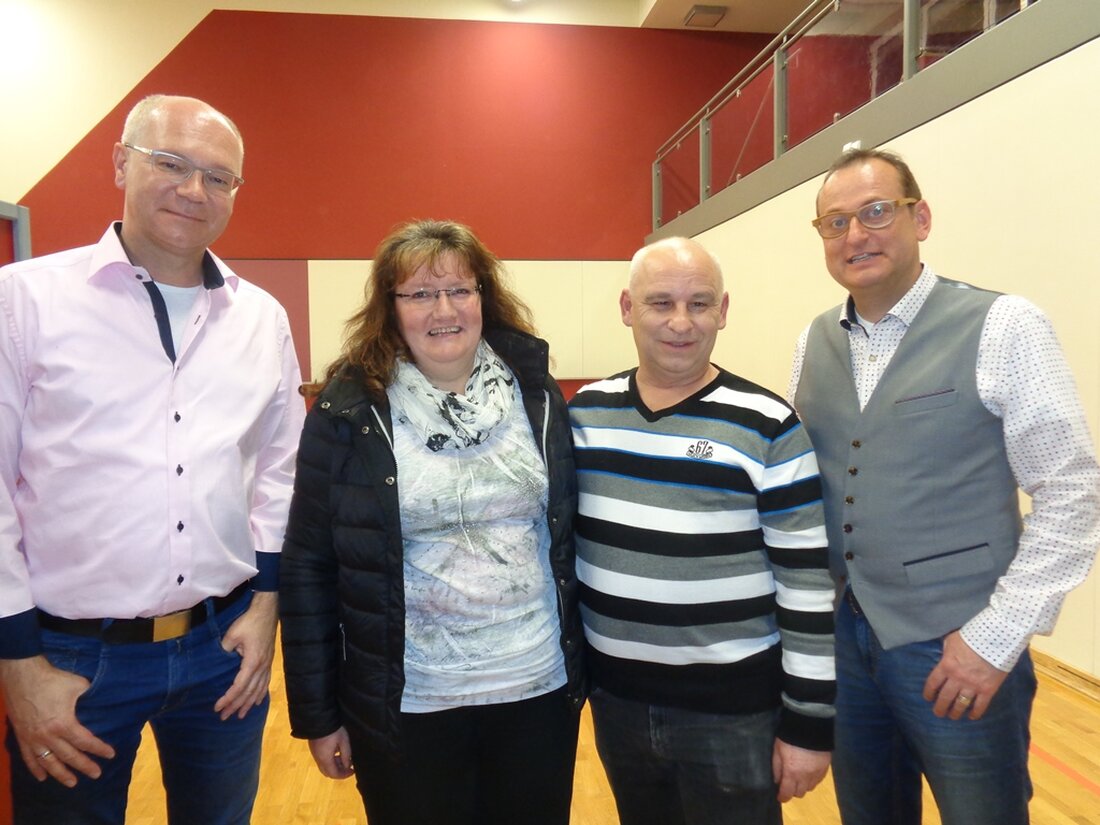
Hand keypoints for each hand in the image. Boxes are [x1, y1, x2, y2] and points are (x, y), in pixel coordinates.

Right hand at [0, 656, 115, 786]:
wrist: (22, 675)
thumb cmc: (52, 679)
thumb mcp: (78, 685)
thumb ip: (90, 695)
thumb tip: (101, 698)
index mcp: (64, 724)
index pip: (85, 742)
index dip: (99, 749)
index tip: (110, 754)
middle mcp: (48, 736)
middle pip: (69, 756)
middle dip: (84, 766)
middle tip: (96, 774)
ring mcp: (33, 738)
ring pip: (48, 762)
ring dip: (61, 774)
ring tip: (72, 783)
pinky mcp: (22, 736)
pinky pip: (28, 757)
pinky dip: (35, 769)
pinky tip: (42, 777)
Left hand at [213, 590, 277, 720]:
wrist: (267, 610)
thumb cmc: (249, 622)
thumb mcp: (232, 635)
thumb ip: (224, 650)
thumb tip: (218, 662)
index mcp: (252, 662)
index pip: (239, 687)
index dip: (228, 699)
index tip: (218, 707)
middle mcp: (261, 667)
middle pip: (248, 692)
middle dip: (236, 706)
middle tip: (224, 717)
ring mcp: (267, 664)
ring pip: (258, 689)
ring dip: (249, 703)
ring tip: (241, 715)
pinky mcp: (269, 660)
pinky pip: (265, 682)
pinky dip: (261, 693)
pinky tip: (257, 700)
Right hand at [308, 728, 354, 778]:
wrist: (319, 719)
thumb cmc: (333, 730)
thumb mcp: (344, 742)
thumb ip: (346, 755)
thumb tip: (348, 766)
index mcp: (325, 759)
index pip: (334, 774)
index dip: (344, 775)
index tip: (352, 771)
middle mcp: (318, 759)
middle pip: (328, 773)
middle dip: (339, 772)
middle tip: (348, 767)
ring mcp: (315, 754)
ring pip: (324, 767)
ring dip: (334, 766)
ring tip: (344, 758)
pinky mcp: (314, 749)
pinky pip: (321, 760)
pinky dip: (329, 760)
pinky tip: (336, 752)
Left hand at [772, 739, 829, 802]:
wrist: (810, 726)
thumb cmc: (789, 738)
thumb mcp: (777, 751)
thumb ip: (776, 768)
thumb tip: (777, 781)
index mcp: (792, 773)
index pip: (787, 793)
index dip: (783, 797)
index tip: (780, 797)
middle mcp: (806, 776)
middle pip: (800, 793)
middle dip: (793, 791)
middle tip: (788, 784)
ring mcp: (817, 772)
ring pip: (810, 788)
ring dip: (803, 785)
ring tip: (799, 777)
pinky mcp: (826, 767)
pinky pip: (819, 780)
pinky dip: (813, 780)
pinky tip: (808, 773)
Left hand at [922, 630, 1009, 720]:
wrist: (996, 638)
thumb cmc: (972, 636)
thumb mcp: (952, 641)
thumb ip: (946, 651)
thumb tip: (943, 655)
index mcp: (946, 666)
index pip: (932, 684)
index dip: (929, 693)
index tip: (928, 698)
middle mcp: (957, 678)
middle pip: (945, 698)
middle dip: (940, 708)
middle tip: (938, 713)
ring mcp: (973, 685)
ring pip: (960, 705)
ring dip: (955, 712)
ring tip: (952, 716)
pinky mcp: (988, 689)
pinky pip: (980, 706)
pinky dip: (975, 713)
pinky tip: (972, 717)